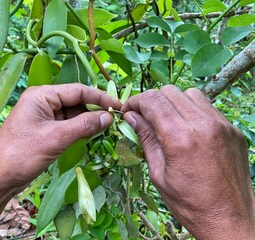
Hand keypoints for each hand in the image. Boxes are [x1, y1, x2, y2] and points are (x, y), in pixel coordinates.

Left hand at [0, 83, 120, 192]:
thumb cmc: (22, 154)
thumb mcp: (56, 138)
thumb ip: (84, 125)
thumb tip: (109, 116)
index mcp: (41, 95)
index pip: (77, 90)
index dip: (99, 97)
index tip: (118, 106)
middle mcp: (43, 102)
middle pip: (75, 100)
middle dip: (94, 109)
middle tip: (115, 118)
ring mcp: (44, 116)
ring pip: (72, 113)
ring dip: (88, 120)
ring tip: (107, 127)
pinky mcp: (45, 130)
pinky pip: (67, 124)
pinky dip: (79, 129)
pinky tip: (92, 133)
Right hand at [122, 85, 254, 238]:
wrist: (229, 218)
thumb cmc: (189, 202)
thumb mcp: (158, 174)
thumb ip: (145, 139)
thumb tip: (131, 117)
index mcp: (180, 138)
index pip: (152, 101)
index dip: (135, 102)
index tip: (128, 111)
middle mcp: (203, 124)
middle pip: (169, 91)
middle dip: (152, 101)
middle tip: (145, 117)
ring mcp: (222, 125)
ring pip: (189, 94)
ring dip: (173, 102)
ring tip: (167, 120)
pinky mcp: (232, 129)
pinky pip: (207, 107)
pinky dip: (191, 110)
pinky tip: (187, 128)